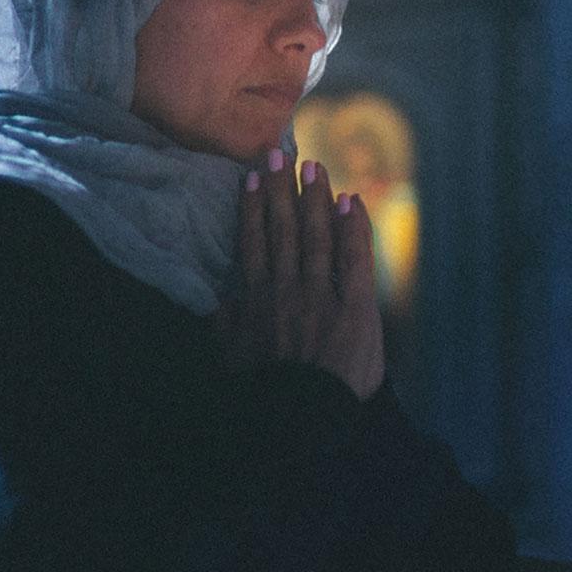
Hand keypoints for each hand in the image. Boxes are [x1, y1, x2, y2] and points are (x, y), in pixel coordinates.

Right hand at [219, 149, 383, 399]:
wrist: (300, 418)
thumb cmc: (262, 393)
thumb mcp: (230, 358)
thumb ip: (223, 324)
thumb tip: (215, 298)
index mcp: (256, 299)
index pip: (254, 243)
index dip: (252, 207)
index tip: (251, 178)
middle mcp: (286, 288)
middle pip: (283, 229)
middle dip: (281, 189)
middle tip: (279, 153)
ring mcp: (322, 296)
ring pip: (316, 236)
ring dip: (313, 198)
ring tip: (312, 167)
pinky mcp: (356, 309)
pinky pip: (354, 260)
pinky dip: (353, 229)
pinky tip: (350, 202)